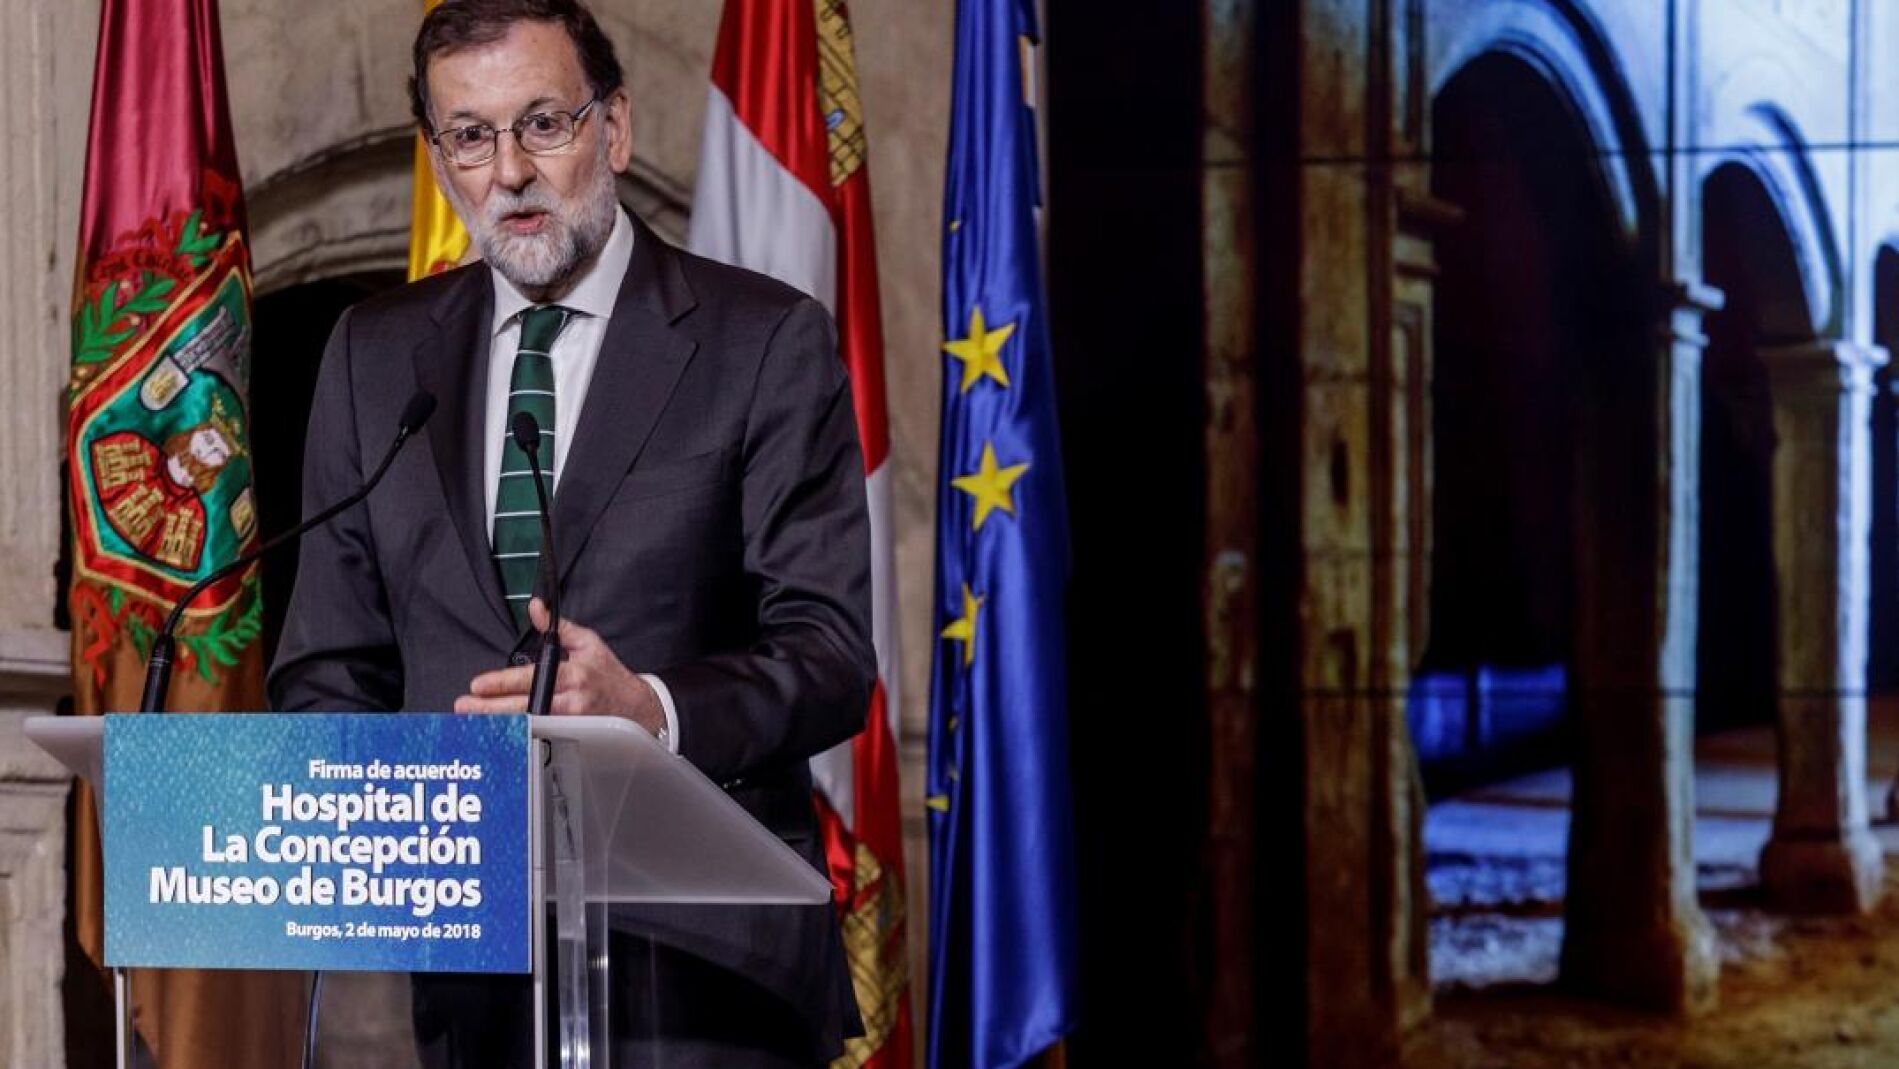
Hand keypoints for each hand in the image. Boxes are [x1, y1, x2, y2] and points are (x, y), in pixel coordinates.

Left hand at [453, 598, 664, 735]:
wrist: (637, 706)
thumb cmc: (609, 673)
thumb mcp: (588, 642)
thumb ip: (558, 627)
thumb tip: (536, 607)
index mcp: (573, 673)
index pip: (531, 678)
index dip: (503, 682)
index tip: (479, 684)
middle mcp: (571, 700)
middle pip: (524, 706)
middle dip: (491, 707)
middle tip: (464, 707)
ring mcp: (571, 722)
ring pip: (529, 725)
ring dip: (499, 724)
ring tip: (473, 723)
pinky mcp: (571, 736)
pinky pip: (539, 736)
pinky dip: (517, 736)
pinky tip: (498, 737)